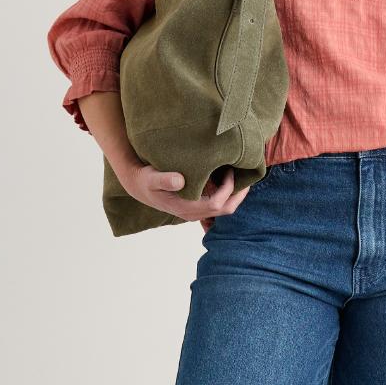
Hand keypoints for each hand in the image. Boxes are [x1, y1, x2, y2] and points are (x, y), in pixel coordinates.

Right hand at [119, 162, 250, 227]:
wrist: (139, 186)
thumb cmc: (146, 180)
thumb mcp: (151, 177)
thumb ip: (164, 179)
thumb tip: (180, 181)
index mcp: (186, 208)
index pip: (216, 204)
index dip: (228, 189)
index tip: (230, 171)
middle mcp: (193, 213)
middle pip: (225, 210)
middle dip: (239, 195)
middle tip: (247, 177)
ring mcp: (195, 211)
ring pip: (223, 209)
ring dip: (235, 195)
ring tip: (241, 176)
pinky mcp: (196, 206)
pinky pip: (218, 204)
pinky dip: (227, 194)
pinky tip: (229, 179)